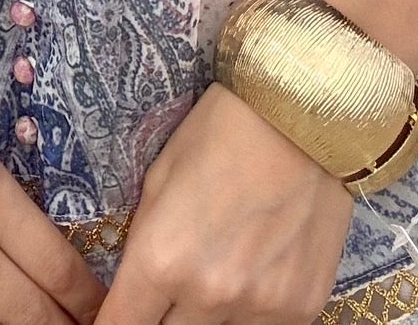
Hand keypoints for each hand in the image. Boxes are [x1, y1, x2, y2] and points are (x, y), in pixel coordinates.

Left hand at [95, 81, 352, 324]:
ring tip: (217, 271)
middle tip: (171, 286)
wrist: (303, 114)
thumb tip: (134, 293)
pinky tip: (255, 274)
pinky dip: (250, 314)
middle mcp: (209, 296)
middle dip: (162, 316)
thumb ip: (144, 245)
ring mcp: (260, 308)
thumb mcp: (159, 179)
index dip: (114, 321)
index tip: (122, 312)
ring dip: (207, 317)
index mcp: (161, 260)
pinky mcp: (303, 308)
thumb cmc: (220, 132)